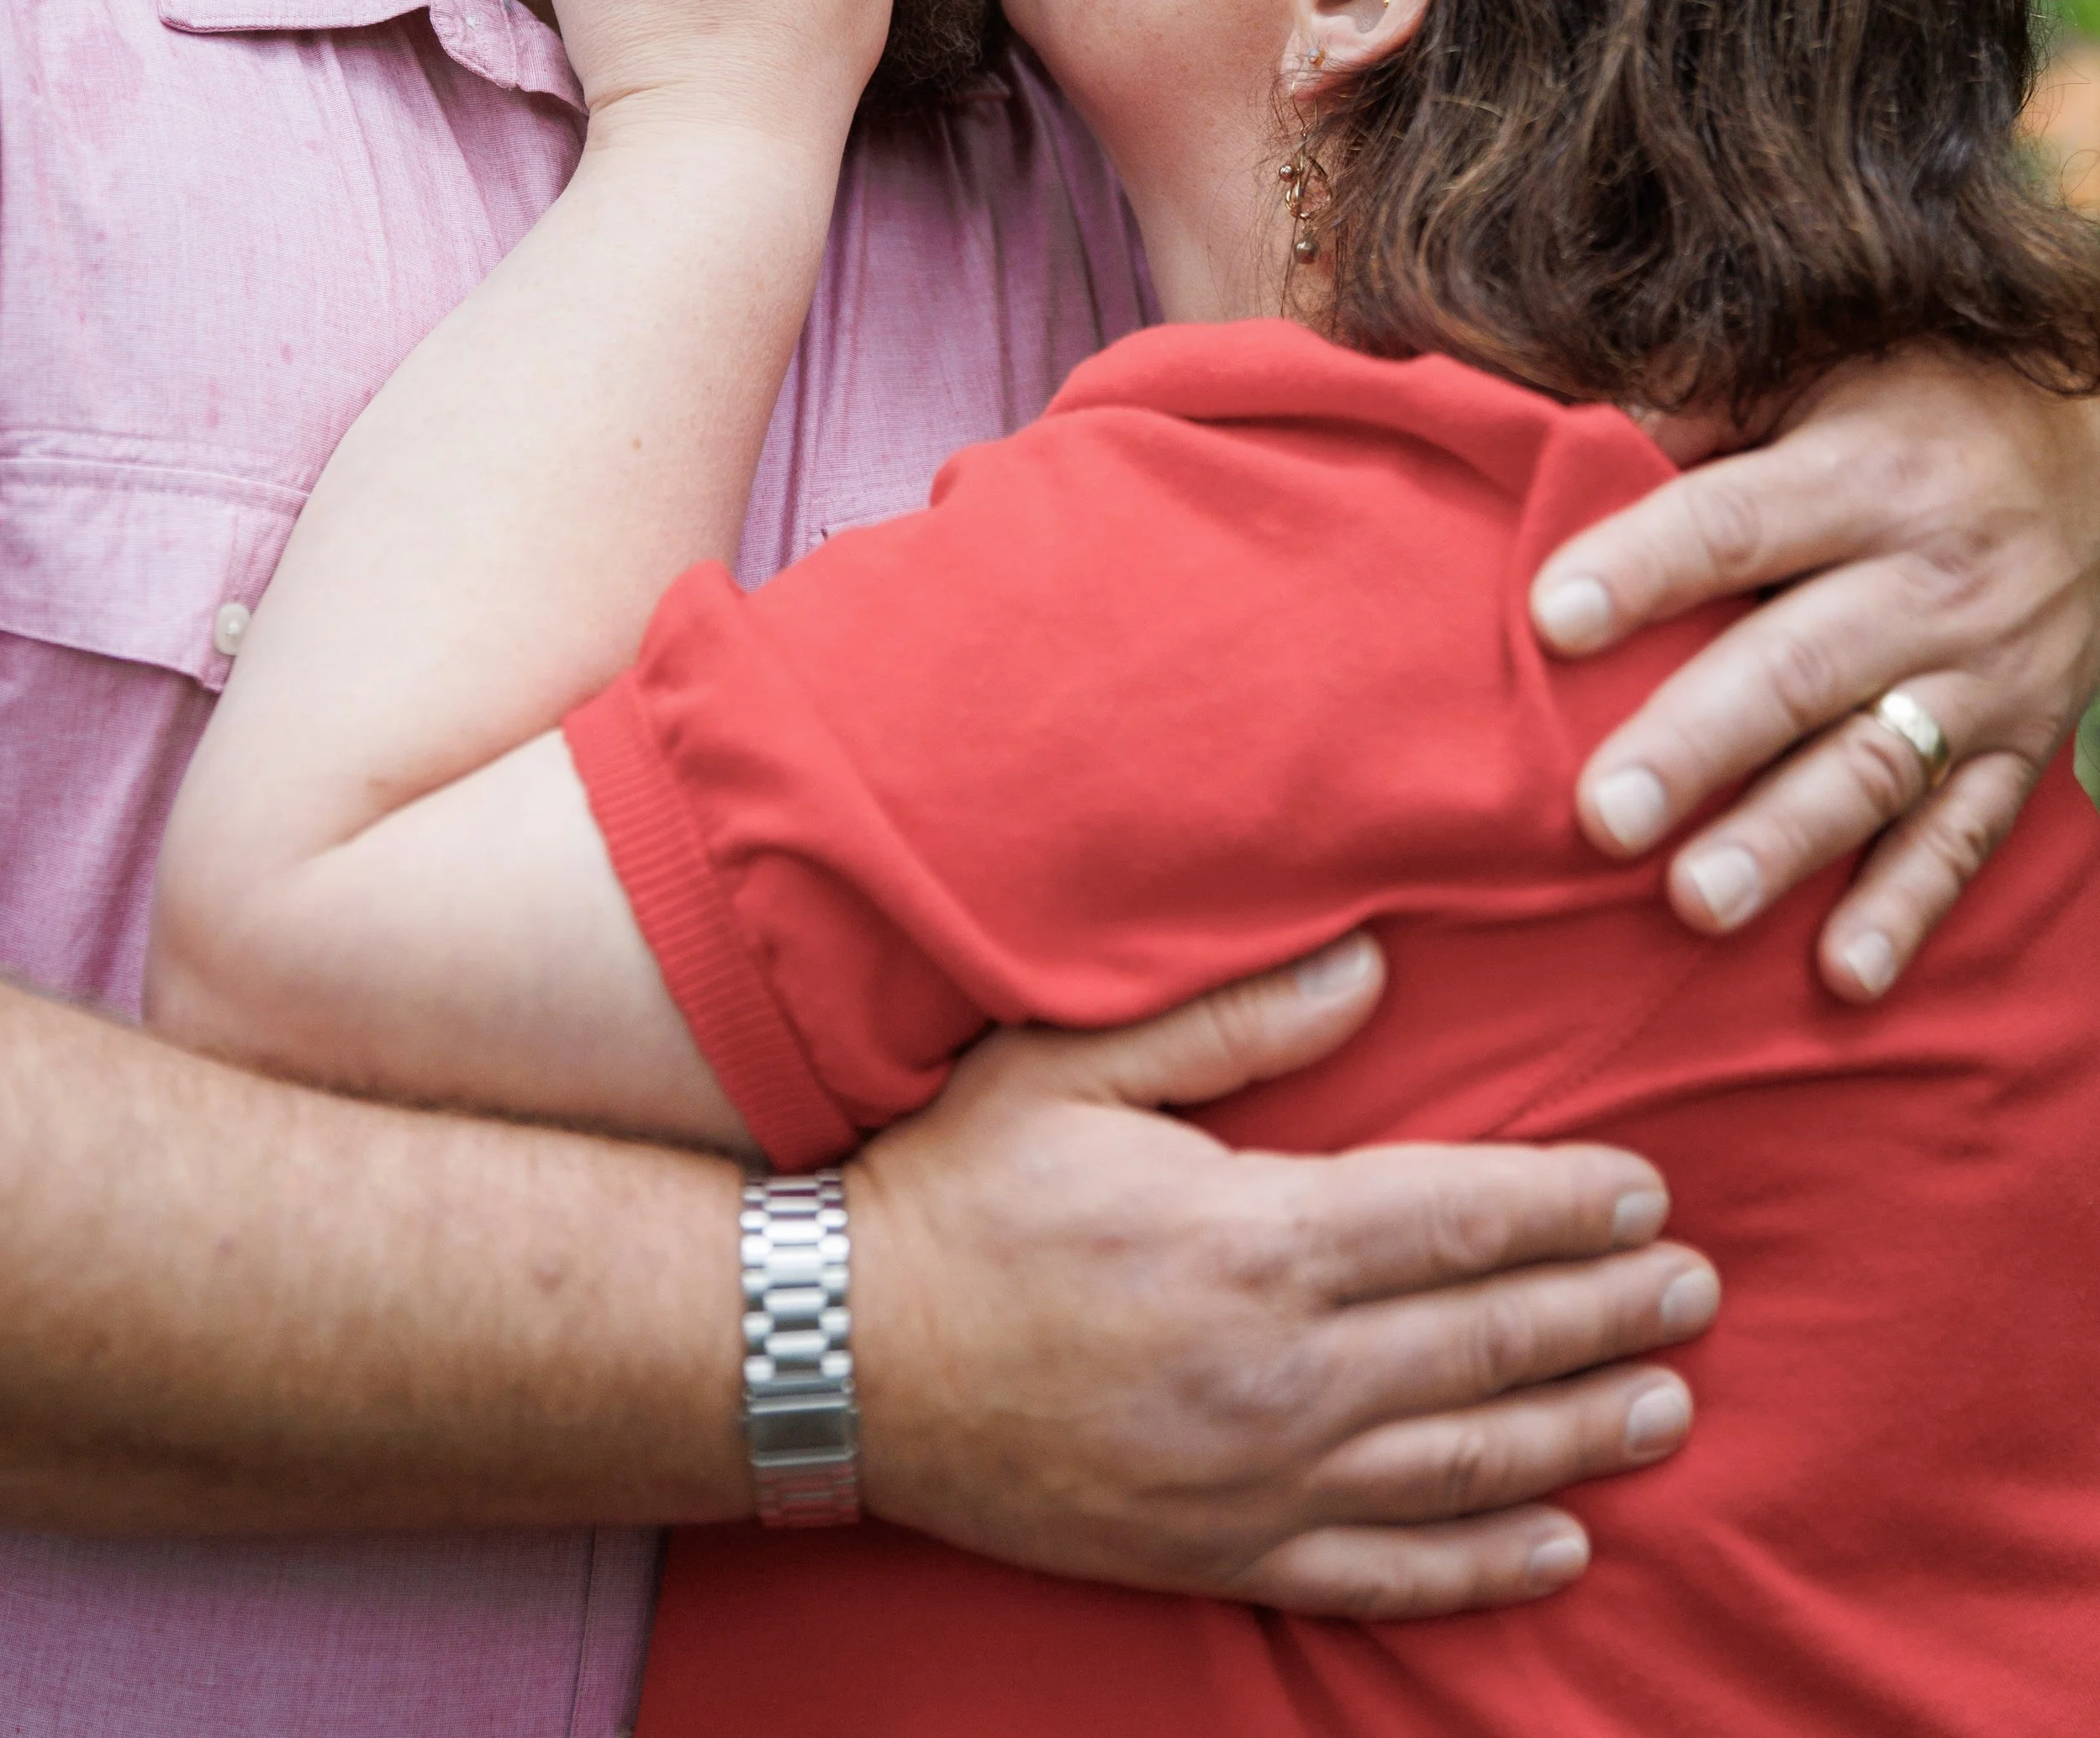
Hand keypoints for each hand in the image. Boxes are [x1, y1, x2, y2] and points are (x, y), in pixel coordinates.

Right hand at [849, 937, 1716, 1617]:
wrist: (844, 1360)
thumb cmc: (959, 1194)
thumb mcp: (1072, 1066)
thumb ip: (1231, 1020)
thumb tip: (1369, 967)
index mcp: (1255, 1237)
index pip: (1462, 1217)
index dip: (1569, 1205)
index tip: (1649, 1190)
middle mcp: (1279, 1371)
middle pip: (1489, 1340)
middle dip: (1608, 1312)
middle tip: (1698, 1291)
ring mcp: (1255, 1479)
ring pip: (1465, 1463)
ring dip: (1581, 1433)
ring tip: (1668, 1404)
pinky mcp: (1221, 1554)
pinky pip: (1384, 1575)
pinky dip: (1485, 1567)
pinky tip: (1562, 1547)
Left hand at [1535, 350, 2099, 1002]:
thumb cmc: (1922, 406)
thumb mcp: (1827, 368)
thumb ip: (1704, 404)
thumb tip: (1570, 433)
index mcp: (1868, 474)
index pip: (1737, 523)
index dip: (1644, 569)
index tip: (1551, 619)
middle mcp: (1932, 579)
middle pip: (1799, 666)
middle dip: (1699, 745)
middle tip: (1604, 815)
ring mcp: (1987, 674)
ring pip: (1876, 767)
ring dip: (1784, 841)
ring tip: (1694, 902)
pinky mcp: (2022, 746)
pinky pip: (1966, 835)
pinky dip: (1907, 907)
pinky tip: (1845, 972)